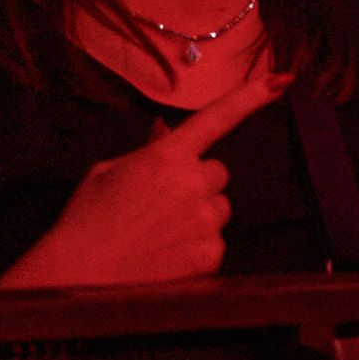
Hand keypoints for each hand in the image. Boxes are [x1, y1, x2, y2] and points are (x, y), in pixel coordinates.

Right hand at [0, 74, 288, 289]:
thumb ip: (148, 150)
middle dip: (197, 184)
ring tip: (158, 235)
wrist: (76, 278)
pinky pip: (215, 242)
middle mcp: (193, 183)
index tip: (282, 80)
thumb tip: (167, 130)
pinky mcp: (210, 255)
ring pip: (219, 209)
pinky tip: (164, 257)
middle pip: (217, 173)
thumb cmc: (86, 222)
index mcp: (167, 155)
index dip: (252, 96)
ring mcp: (205, 220)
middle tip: (161, 206)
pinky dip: (196, 248)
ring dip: (199, 216)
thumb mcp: (108, 173)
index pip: (218, 117)